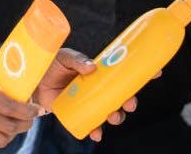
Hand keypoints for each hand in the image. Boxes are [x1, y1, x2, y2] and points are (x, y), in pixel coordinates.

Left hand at [33, 48, 156, 141]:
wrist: (34, 82)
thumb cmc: (52, 66)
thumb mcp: (65, 58)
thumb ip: (77, 60)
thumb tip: (92, 67)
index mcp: (102, 72)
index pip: (126, 72)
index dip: (143, 73)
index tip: (156, 73)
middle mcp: (101, 88)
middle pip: (123, 96)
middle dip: (131, 101)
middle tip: (130, 103)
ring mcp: (92, 102)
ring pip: (112, 112)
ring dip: (117, 117)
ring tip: (113, 117)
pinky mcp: (81, 114)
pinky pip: (93, 125)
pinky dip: (97, 130)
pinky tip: (97, 133)